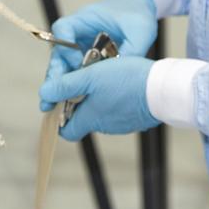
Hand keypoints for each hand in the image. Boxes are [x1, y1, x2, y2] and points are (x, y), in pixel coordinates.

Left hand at [38, 56, 157, 141]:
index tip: (61, 98)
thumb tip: (44, 94)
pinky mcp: (136, 118)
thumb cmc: (126, 81)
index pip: (66, 131)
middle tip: (85, 78)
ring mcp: (122, 124)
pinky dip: (117, 99)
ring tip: (105, 76)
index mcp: (90, 118)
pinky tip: (123, 83)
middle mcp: (105, 126)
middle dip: (81, 101)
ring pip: (103, 113)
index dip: (60, 116)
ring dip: (100, 98)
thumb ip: (66, 85)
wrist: (163, 90)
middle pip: (84, 118)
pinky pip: (120, 111)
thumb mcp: (91, 76)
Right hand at [41, 0, 157, 111]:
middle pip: (57, 52)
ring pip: (63, 66)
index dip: (65, 47)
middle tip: (49, 96)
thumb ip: (132, 50)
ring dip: (58, 85)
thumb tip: (122, 75)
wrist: (138, 8)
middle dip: (54, 75)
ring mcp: (79, 46)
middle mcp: (77, 33)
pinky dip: (72, 87)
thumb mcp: (140, 31)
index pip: (63, 29)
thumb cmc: (136, 15)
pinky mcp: (85, 57)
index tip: (77, 62)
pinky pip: (74, 72)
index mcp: (85, 19)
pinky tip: (68, 105)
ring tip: (51, 106)